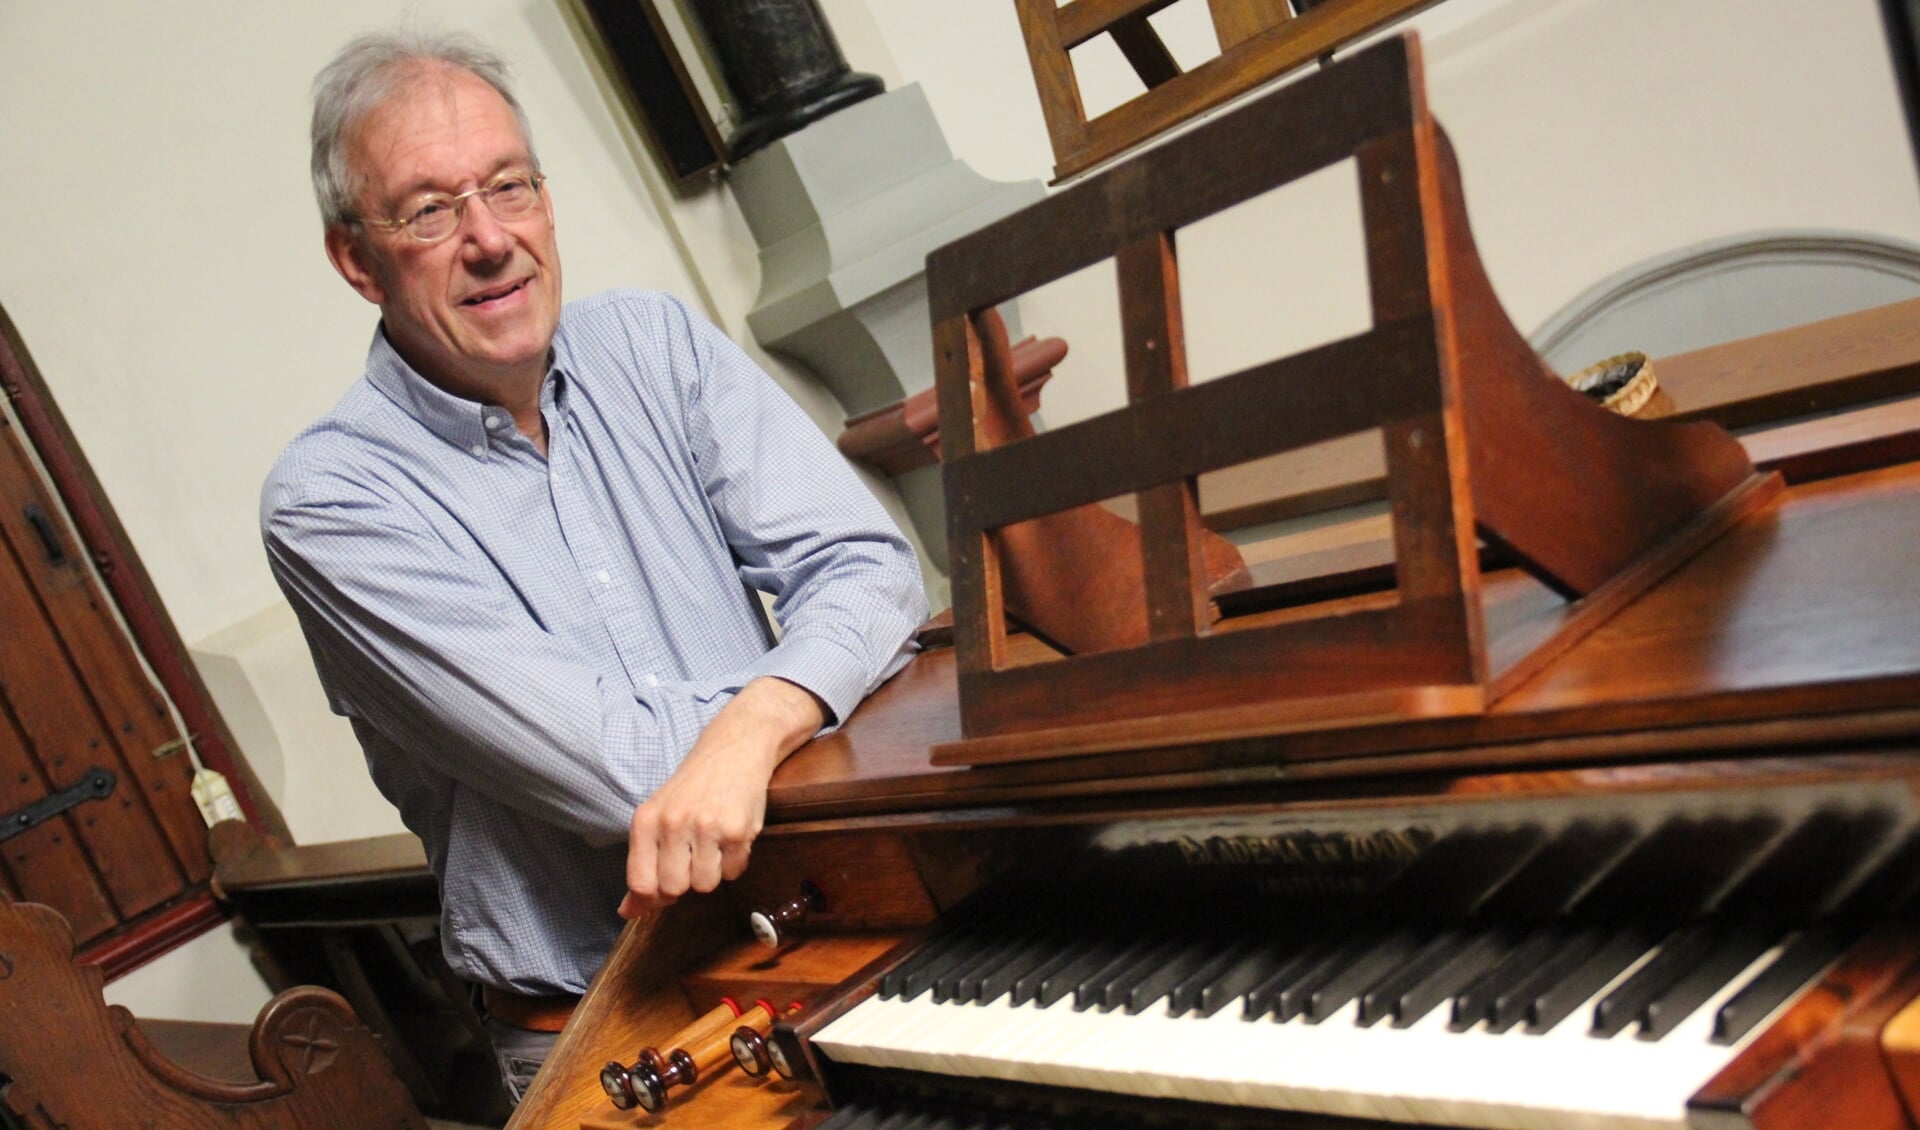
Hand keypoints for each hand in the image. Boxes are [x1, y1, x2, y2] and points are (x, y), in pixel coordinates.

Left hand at [619, 677, 824, 918]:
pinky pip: (733, 872)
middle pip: (674, 888)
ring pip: (705, 885)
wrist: (735, 748)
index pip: (640, 883)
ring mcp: (706, 827)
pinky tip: (731, 836)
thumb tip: (627, 913)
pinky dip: (734, 861)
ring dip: (712, 871)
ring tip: (714, 843)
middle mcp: (672, 823)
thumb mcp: (658, 817)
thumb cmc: (694, 787)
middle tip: (694, 856)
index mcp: (646, 820)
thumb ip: (642, 865)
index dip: (654, 893)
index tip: (665, 882)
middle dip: (686, 880)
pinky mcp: (738, 830)